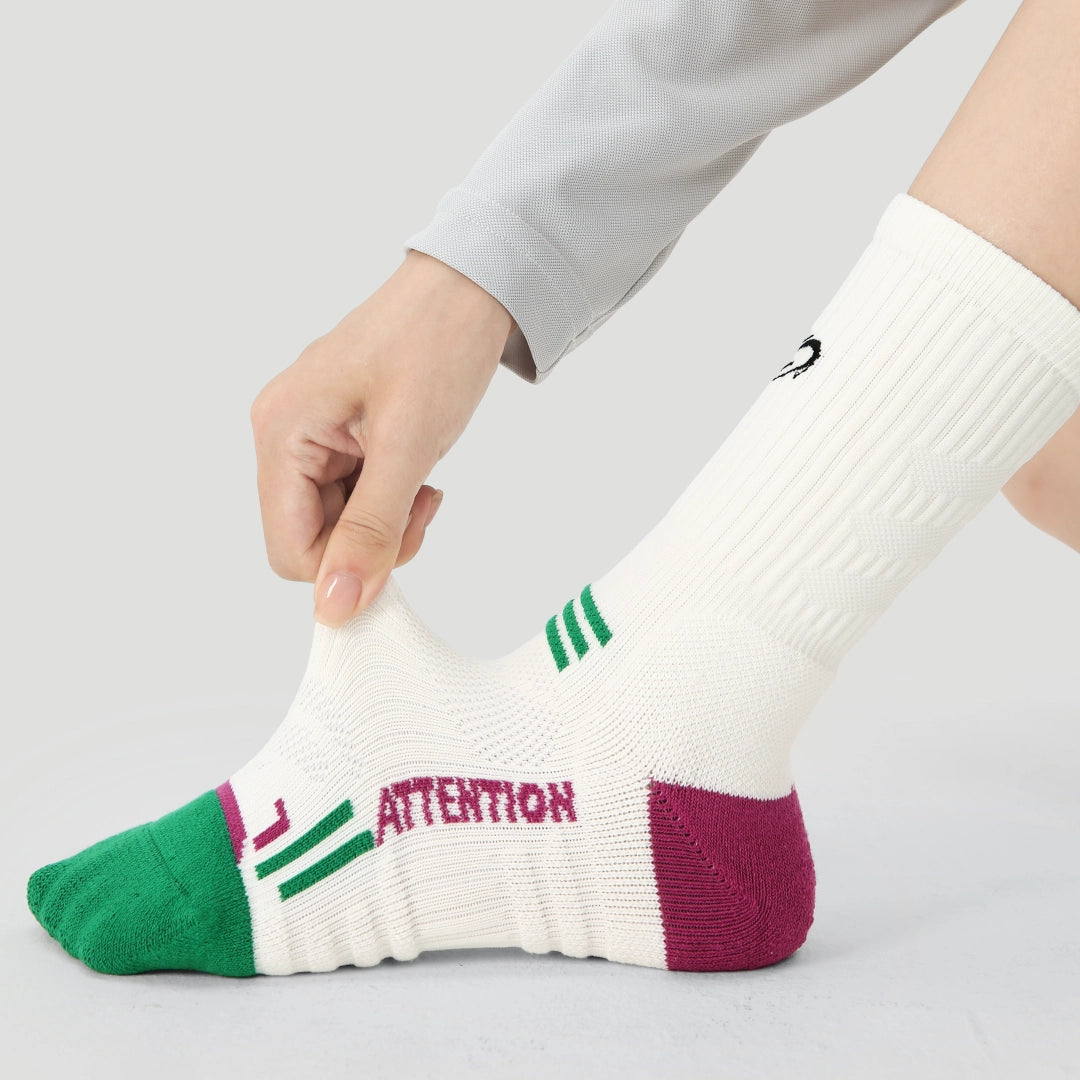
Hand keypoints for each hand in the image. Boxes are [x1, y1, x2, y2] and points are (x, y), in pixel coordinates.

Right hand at [251, 250, 515, 625]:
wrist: (472, 288)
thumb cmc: (436, 344)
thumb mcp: (408, 446)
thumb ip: (370, 530)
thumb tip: (336, 604)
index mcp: (282, 432)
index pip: (288, 550)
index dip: (342, 568)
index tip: (398, 548)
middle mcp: (284, 434)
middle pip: (310, 538)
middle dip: (368, 541)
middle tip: (419, 509)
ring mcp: (311, 433)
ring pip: (336, 521)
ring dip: (384, 520)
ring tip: (423, 483)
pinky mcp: (339, 434)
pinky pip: (354, 495)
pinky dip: (389, 498)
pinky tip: (418, 474)